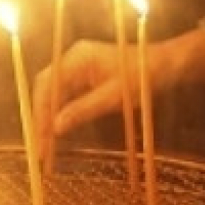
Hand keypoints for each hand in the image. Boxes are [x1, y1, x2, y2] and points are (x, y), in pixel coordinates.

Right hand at [34, 29, 204, 160]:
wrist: (166, 65)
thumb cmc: (143, 76)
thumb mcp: (114, 96)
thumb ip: (83, 110)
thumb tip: (56, 127)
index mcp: (78, 57)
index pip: (47, 84)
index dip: (40, 112)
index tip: (38, 136)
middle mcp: (74, 59)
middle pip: (47, 89)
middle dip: (41, 118)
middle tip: (39, 147)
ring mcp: (79, 67)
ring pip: (55, 95)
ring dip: (49, 118)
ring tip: (45, 146)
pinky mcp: (87, 77)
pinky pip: (67, 96)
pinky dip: (61, 114)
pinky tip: (59, 133)